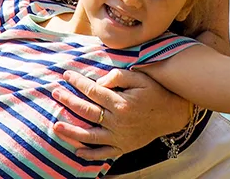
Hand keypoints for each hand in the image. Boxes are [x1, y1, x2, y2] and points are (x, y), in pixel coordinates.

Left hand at [51, 68, 190, 159]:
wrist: (173, 114)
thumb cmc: (155, 92)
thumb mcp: (140, 77)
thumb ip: (118, 76)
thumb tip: (99, 81)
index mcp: (121, 103)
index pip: (93, 91)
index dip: (78, 82)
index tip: (67, 75)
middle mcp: (118, 122)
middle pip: (87, 112)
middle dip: (69, 101)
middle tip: (56, 93)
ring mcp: (120, 137)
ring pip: (90, 136)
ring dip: (71, 131)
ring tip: (56, 126)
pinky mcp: (124, 147)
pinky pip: (104, 153)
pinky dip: (90, 154)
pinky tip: (77, 151)